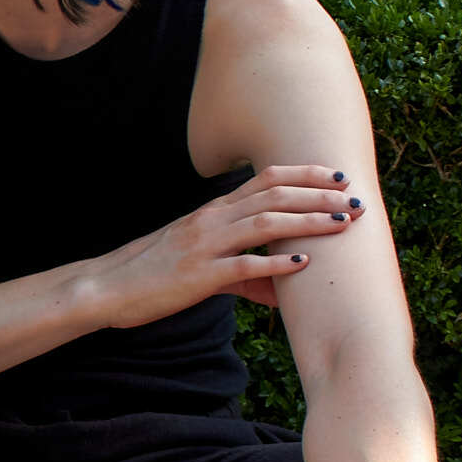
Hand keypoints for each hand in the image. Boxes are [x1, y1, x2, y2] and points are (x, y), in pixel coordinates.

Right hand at [92, 161, 366, 327]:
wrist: (108, 287)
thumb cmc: (154, 274)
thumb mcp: (201, 265)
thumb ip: (242, 272)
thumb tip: (280, 287)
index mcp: (212, 211)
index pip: (265, 180)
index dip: (304, 174)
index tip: (336, 174)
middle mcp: (212, 220)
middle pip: (274, 196)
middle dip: (319, 194)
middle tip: (354, 197)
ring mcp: (206, 246)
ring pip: (266, 224)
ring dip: (309, 221)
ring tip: (342, 223)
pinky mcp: (200, 275)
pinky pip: (245, 266)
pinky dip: (277, 263)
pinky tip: (304, 264)